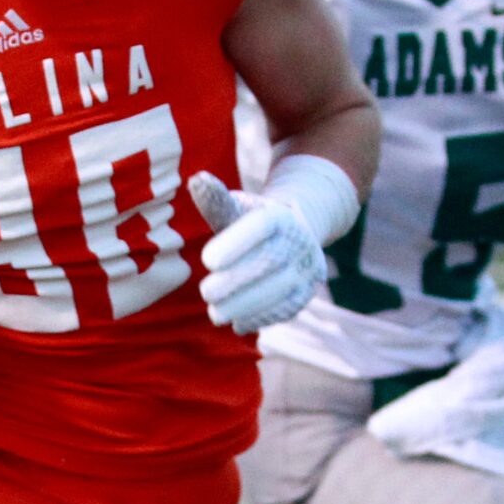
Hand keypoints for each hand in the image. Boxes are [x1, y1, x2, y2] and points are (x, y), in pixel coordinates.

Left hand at [188, 171, 326, 334]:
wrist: (292, 236)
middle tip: (206, 292)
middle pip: (270, 261)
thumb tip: (196, 179)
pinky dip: (260, 318)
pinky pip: (286, 309)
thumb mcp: (235, 209)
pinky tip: (237, 324)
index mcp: (280, 215)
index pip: (260, 226)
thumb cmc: (250, 223)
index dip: (235, 243)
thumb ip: (215, 201)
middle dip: (236, 280)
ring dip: (245, 305)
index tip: (206, 261)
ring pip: (280, 289)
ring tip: (215, 313)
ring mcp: (307, 268)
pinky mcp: (306, 293)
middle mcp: (300, 240)